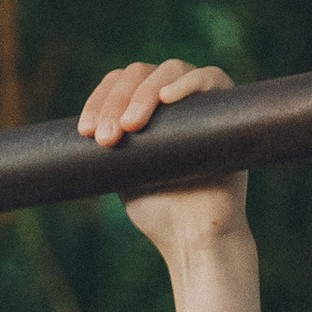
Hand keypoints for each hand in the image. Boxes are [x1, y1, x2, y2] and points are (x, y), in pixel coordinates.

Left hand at [78, 61, 244, 257]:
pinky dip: (188, 83)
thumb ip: (110, 149)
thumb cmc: (159, 213)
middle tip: (107, 137)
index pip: (118, 85)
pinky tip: (167, 97)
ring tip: (131, 125)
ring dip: (144, 94)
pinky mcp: (227, 107)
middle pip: (139, 74)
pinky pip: (210, 78)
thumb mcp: (122, 176)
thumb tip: (83, 131)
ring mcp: (199, 100)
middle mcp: (172, 99)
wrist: (194, 240)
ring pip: (169, 71)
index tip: (86, 132)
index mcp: (145, 111)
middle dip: (116, 102)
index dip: (99, 101)